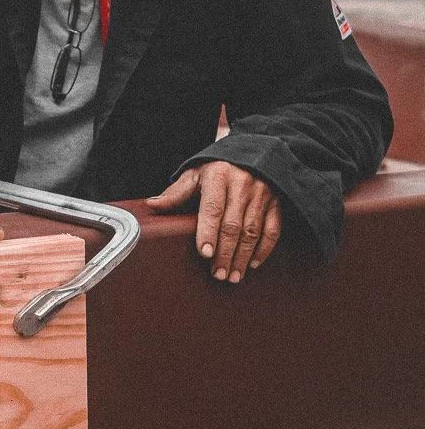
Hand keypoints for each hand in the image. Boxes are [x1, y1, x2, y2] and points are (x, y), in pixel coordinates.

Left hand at [147, 162, 280, 282]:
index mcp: (218, 176)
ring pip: (252, 231)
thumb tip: (152, 206)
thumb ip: (176, 193)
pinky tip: (252, 264)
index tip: (205, 253)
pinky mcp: (276, 203)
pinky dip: (263, 249)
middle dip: (225, 253)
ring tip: (233, 276)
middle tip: (218, 274)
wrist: (252, 152)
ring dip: (242, 257)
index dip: (208, 232)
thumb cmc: (218, 168)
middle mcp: (242, 184)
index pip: (212, 208)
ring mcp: (262, 194)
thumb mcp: (195, 174)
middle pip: (233, 225)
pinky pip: (272, 230)